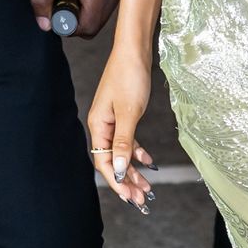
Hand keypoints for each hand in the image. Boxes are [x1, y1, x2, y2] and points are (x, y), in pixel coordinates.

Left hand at [30, 0, 120, 37]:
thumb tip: (44, 26)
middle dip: (75, 19)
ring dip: (83, 10)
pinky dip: (90, 1)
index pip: (88, 28)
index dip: (68, 27)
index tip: (55, 9)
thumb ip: (40, 2)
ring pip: (100, 14)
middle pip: (96, 24)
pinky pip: (104, 3)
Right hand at [88, 45, 156, 210]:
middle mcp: (103, 125)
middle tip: (142, 198)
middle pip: (112, 161)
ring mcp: (113, 120)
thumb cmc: (129, 76)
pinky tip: (149, 162)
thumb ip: (123, 143)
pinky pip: (129, 140)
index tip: (131, 196)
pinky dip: (138, 152)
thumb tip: (117, 170)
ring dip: (133, 169)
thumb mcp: (129, 112)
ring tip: (147, 187)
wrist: (135, 49)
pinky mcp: (124, 114)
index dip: (116, 181)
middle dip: (126, 180)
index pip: (103, 162)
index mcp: (98, 125)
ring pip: (121, 152)